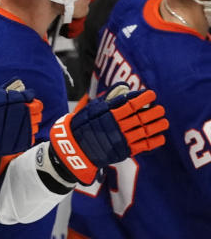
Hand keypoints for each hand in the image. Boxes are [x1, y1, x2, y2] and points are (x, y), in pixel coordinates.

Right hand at [0, 81, 42, 157]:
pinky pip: (29, 139)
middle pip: (38, 113)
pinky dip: (24, 136)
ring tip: (16, 125)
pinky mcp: (20, 142)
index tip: (25, 104)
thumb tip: (20, 85)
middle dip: (32, 113)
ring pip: (35, 126)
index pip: (35, 102)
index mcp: (21, 102)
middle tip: (21, 114)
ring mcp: (24, 129)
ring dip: (29, 124)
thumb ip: (10, 90)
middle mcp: (26, 115)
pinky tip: (15, 133)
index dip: (30, 102)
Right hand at [47, 86, 167, 184]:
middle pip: (141, 117)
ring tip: (164, 122)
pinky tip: (160, 137)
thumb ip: (109, 98)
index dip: (143, 98)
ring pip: (145, 131)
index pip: (130, 104)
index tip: (151, 95)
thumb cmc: (82, 126)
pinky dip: (153, 141)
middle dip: (154, 112)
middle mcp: (116, 126)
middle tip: (160, 109)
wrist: (74, 149)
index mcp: (108, 115)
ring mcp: (120, 139)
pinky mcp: (122, 151)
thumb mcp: (91, 109)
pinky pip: (142, 146)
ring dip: (157, 126)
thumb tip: (124, 86)